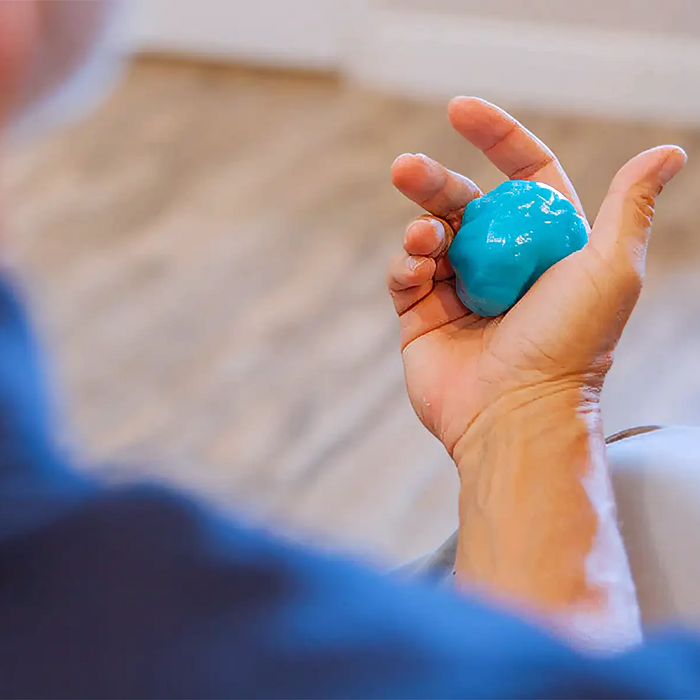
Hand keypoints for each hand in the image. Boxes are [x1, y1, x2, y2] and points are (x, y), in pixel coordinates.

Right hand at [388, 97, 685, 460]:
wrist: (516, 417)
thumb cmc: (569, 346)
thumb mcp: (611, 271)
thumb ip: (629, 209)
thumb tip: (668, 151)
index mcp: (547, 248)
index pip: (521, 177)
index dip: (496, 137)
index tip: (460, 110)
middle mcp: (504, 266)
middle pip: (465, 203)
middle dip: (434, 180)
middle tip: (405, 167)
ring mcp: (460, 292)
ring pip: (429, 236)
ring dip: (420, 224)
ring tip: (423, 239)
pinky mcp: (423, 318)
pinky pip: (406, 277)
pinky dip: (405, 266)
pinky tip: (416, 271)